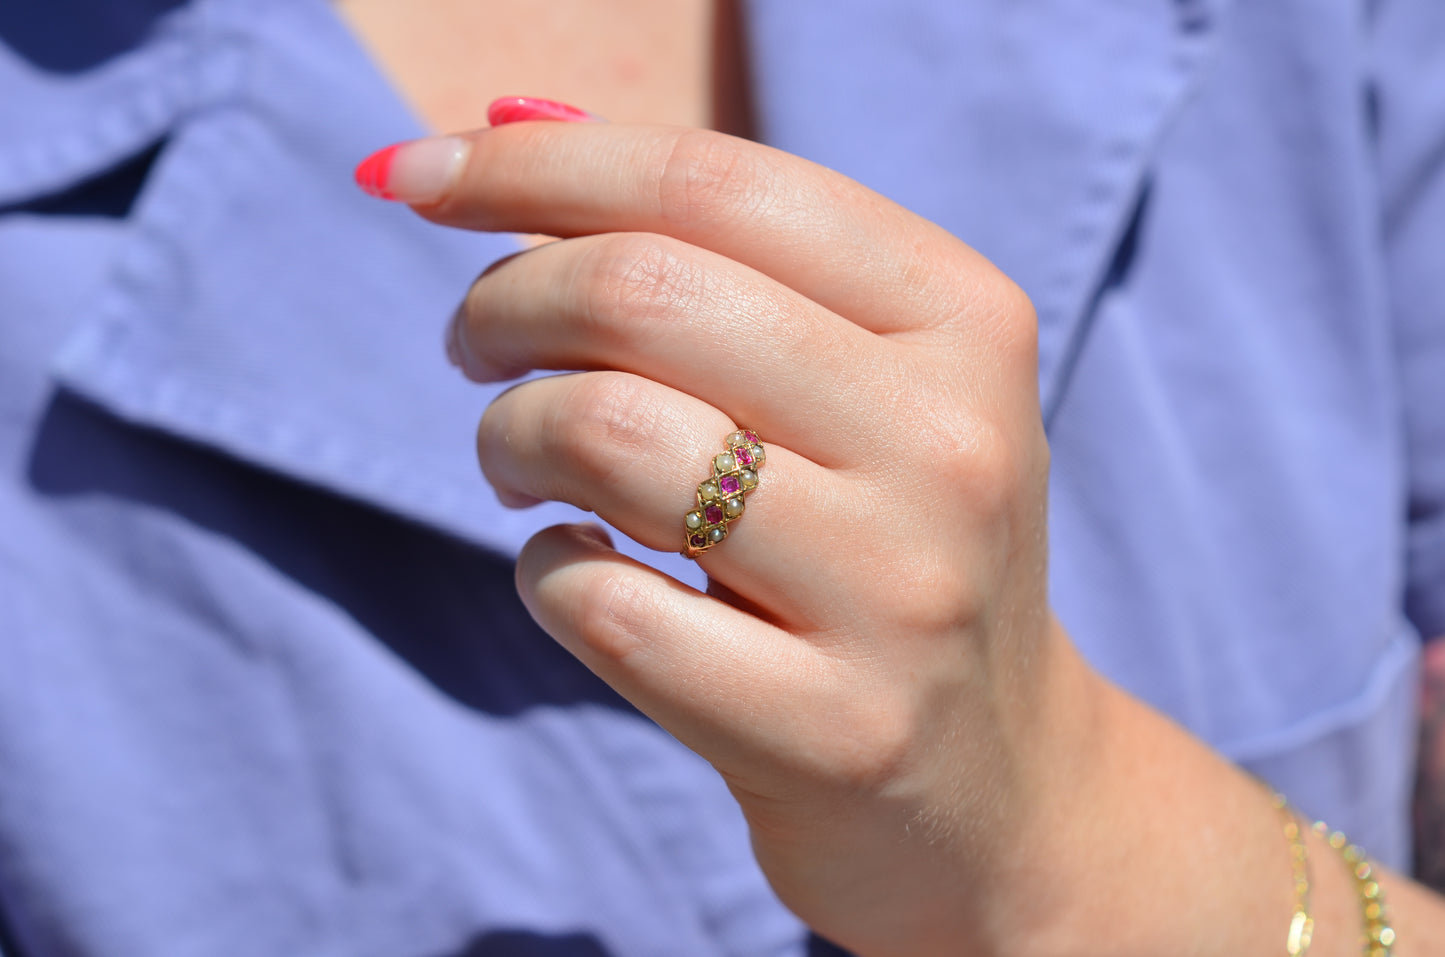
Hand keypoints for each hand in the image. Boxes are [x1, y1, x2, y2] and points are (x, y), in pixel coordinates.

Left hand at [373, 117, 1097, 955]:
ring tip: (519, 463)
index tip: (415, 179)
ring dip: (508, 435)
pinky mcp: (828, 731)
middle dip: (501, 301)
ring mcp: (898, 595)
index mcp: (964, 322)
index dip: (536, 166)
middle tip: (474, 345)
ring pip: (605, 437)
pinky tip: (577, 572)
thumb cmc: (890, 546)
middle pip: (642, 294)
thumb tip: (511, 123)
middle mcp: (951, 444)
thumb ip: (713, 251)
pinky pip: (598, 605)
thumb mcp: (863, 381)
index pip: (714, 184)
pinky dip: (542, 572)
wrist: (995, 784)